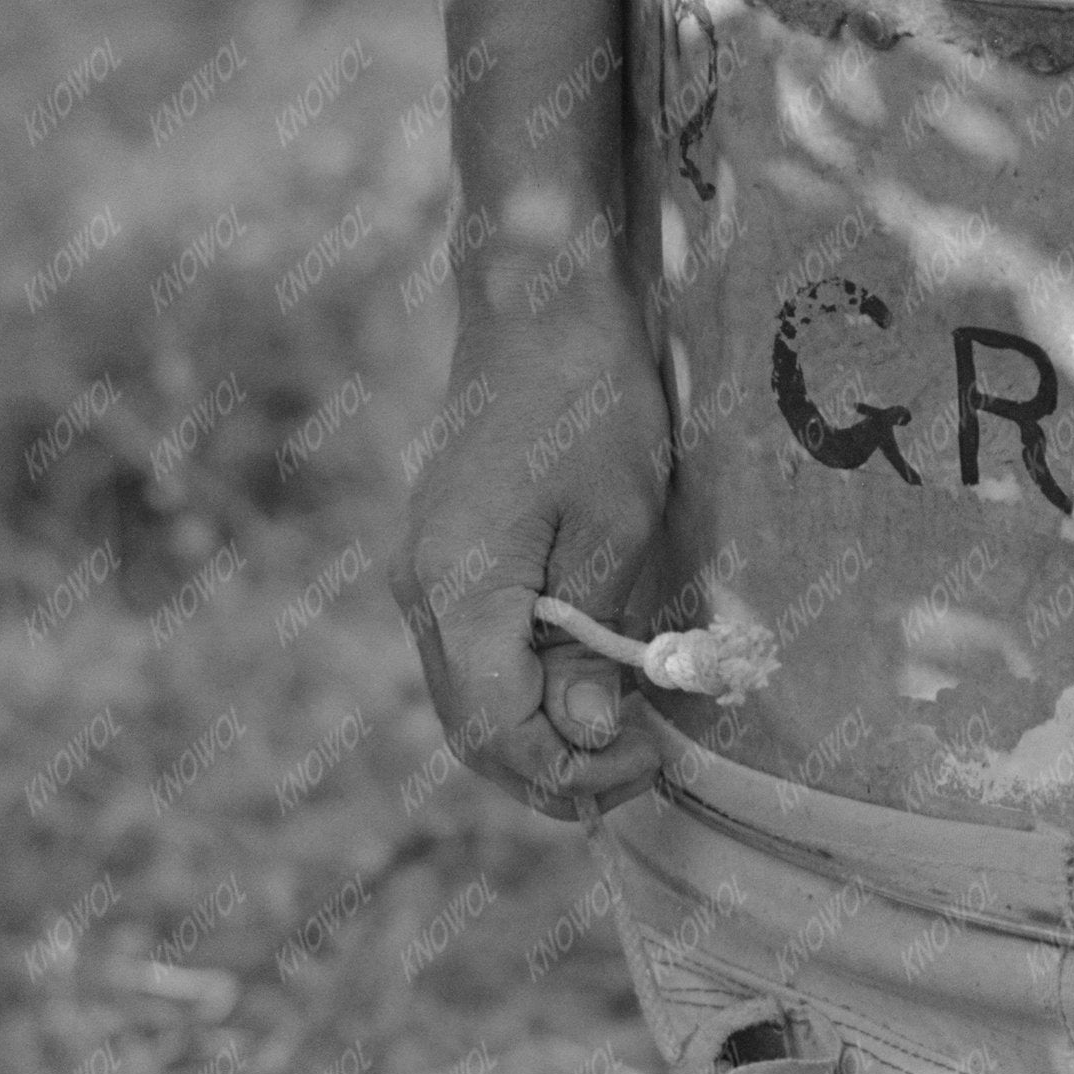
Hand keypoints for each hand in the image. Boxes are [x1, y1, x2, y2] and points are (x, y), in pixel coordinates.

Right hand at [397, 260, 673, 813]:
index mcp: (459, 586)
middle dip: (557, 771)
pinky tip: (587, 689)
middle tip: (644, 767)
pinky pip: (472, 658)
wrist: (536, 303)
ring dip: (541, 738)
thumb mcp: (617, 522)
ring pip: (468, 701)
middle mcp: (422, 592)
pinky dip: (525, 693)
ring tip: (625, 740)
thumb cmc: (589, 398)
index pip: (498, 728)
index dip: (574, 768)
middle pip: (473, 730)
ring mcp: (423, 575)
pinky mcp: (442, 559)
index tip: (651, 756)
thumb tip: (586, 733)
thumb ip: (593, 638)